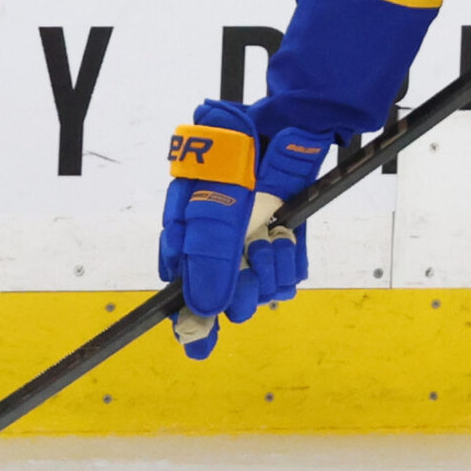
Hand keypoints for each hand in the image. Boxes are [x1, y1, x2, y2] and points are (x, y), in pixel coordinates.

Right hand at [156, 102, 330, 359]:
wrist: (288, 125)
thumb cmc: (237, 157)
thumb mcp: (213, 204)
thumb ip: (207, 255)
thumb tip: (204, 308)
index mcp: (187, 241)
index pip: (182, 295)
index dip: (191, 325)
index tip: (199, 345)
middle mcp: (220, 251)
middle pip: (224, 304)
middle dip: (238, 295)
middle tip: (248, 268)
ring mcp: (252, 249)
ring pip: (260, 294)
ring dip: (267, 272)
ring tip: (270, 238)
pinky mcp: (285, 246)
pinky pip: (288, 277)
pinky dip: (288, 263)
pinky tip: (285, 237)